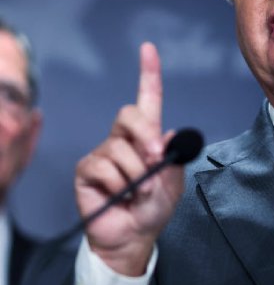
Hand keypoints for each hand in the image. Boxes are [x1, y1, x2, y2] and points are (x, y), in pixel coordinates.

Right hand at [75, 42, 183, 275]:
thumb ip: (174, 159)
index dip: (148, 74)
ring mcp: (103, 152)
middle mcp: (123, 139)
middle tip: (155, 158)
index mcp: (147, 137)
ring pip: (120, 148)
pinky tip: (121, 196)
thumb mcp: (173, 184)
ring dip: (137, 173)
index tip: (148, 48)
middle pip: (129, 113)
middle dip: (145, 133)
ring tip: (139, 192)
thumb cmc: (153, 208)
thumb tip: (169, 133)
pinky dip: (120, 184)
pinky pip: (104, 167)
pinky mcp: (87, 169)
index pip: (147, 99)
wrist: (133, 236)